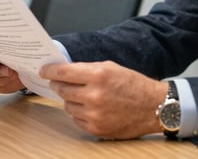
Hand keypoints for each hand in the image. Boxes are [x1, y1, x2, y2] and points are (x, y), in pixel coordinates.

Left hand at [41, 61, 167, 138]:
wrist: (153, 107)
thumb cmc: (134, 85)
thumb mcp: (111, 67)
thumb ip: (87, 69)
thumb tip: (64, 71)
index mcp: (98, 75)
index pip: (63, 72)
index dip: (50, 71)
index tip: (44, 70)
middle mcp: (94, 95)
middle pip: (62, 89)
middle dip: (59, 84)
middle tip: (59, 82)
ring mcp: (94, 114)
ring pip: (67, 105)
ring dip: (71, 99)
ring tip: (84, 95)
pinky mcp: (96, 128)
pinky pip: (76, 119)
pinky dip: (79, 113)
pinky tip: (90, 107)